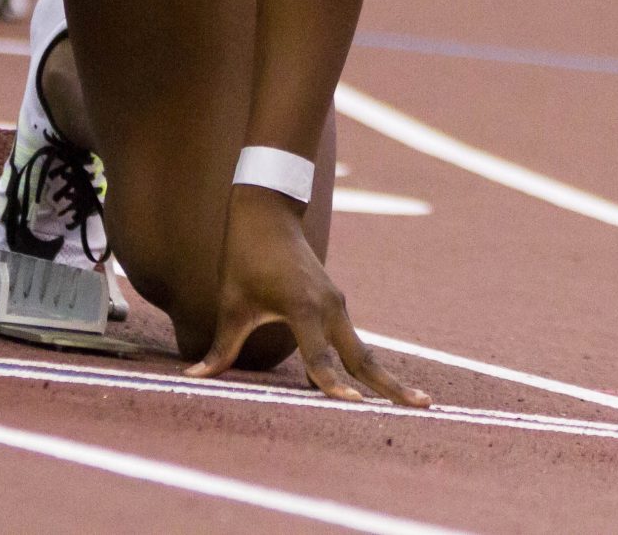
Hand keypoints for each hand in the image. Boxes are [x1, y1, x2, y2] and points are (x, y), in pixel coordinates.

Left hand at [184, 188, 429, 406]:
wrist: (268, 212)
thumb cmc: (245, 256)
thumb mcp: (232, 303)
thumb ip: (222, 346)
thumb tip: (194, 376)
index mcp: (303, 307)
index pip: (320, 357)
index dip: (331, 385)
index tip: (351, 405)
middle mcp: (329, 306)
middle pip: (363, 357)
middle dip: (390, 385)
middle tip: (423, 406)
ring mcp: (336, 304)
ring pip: (362, 351)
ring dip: (383, 377)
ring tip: (414, 401)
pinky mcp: (335, 303)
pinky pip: (350, 342)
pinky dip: (362, 365)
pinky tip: (374, 389)